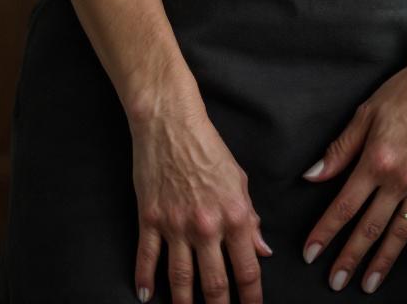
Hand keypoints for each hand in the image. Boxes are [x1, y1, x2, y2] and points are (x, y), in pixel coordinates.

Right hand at [129, 90, 272, 303]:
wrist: (170, 121)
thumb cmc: (207, 146)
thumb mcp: (239, 179)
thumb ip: (250, 218)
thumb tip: (261, 250)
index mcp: (234, 215)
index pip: (248, 270)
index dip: (251, 299)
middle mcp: (206, 226)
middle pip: (214, 285)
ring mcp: (175, 224)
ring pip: (180, 281)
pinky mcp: (150, 218)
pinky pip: (147, 258)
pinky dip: (145, 281)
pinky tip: (146, 297)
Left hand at [300, 51, 406, 291]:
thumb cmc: (404, 91)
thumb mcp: (365, 114)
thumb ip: (339, 150)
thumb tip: (312, 175)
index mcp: (376, 160)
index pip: (343, 206)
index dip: (325, 232)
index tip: (311, 253)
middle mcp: (401, 178)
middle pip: (370, 227)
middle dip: (350, 257)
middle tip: (336, 282)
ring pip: (401, 232)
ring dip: (383, 261)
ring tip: (369, 283)